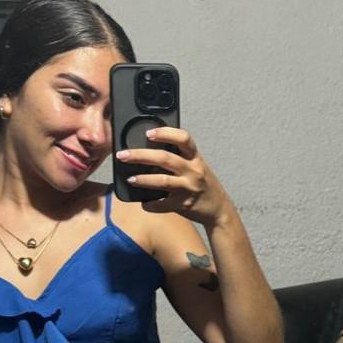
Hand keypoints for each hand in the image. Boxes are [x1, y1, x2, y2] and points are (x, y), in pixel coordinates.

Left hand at [118, 127, 232, 227]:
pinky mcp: (183, 205)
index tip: (149, 133)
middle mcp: (193, 170)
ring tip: (130, 179)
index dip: (165, 133)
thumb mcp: (195, 165)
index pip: (183, 138)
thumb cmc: (203, 185)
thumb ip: (179, 156)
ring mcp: (188, 188)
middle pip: (165, 158)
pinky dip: (150, 204)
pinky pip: (162, 204)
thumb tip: (151, 147)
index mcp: (195, 157)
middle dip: (141, 155)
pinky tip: (144, 202)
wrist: (219, 209)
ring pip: (162, 181)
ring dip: (143, 179)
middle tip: (123, 155)